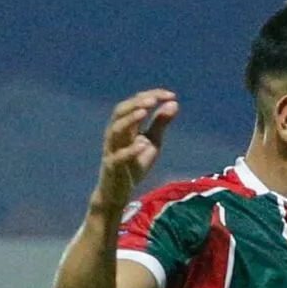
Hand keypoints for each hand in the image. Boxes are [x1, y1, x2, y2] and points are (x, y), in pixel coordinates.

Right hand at [97, 88, 178, 207]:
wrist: (117, 192)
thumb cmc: (134, 164)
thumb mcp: (152, 142)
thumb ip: (160, 123)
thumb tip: (174, 103)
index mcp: (125, 126)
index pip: (135, 104)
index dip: (151, 96)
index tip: (171, 95)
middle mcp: (116, 134)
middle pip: (120, 111)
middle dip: (136, 103)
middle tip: (154, 100)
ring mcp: (112, 150)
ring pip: (115, 130)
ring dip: (129, 119)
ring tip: (144, 112)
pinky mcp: (112, 167)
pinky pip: (118, 157)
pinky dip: (130, 150)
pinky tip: (143, 144)